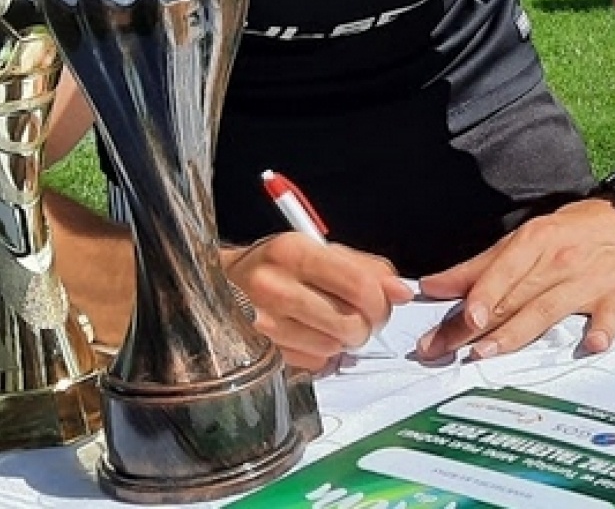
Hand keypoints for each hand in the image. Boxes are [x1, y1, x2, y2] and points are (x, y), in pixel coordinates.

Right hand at [223, 235, 413, 370]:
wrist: (213, 286)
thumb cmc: (275, 266)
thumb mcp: (317, 251)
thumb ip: (366, 267)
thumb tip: (402, 292)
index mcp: (294, 252)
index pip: (358, 284)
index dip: (382, 301)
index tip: (385, 303)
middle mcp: (273, 288)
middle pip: (349, 323)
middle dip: (367, 326)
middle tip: (362, 318)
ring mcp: (261, 326)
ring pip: (333, 348)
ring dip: (343, 342)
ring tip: (330, 324)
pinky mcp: (257, 355)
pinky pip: (312, 364)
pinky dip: (321, 355)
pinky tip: (308, 336)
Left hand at [414, 197, 614, 360]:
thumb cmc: (576, 231)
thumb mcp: (530, 237)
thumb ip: (482, 265)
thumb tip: (433, 286)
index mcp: (535, 242)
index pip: (500, 271)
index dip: (479, 294)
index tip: (458, 316)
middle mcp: (558, 261)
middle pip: (514, 298)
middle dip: (477, 326)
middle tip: (445, 351)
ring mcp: (588, 281)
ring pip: (547, 310)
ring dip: (518, 332)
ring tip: (488, 352)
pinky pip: (608, 316)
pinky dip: (602, 330)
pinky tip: (592, 344)